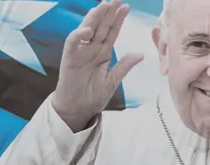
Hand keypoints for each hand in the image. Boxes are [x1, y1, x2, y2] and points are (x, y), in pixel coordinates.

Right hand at [53, 0, 143, 130]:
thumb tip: (140, 54)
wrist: (78, 109)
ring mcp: (80, 53)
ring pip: (87, 30)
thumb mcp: (113, 80)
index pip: (112, 32)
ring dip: (94, 18)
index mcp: (103, 53)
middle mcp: (92, 49)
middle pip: (101, 27)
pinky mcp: (69, 59)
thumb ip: (124, 66)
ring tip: (103, 6)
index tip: (126, 6)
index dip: (118, 19)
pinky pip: (72, 43)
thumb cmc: (93, 95)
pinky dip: (78, 35)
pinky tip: (87, 29)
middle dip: (108, 12)